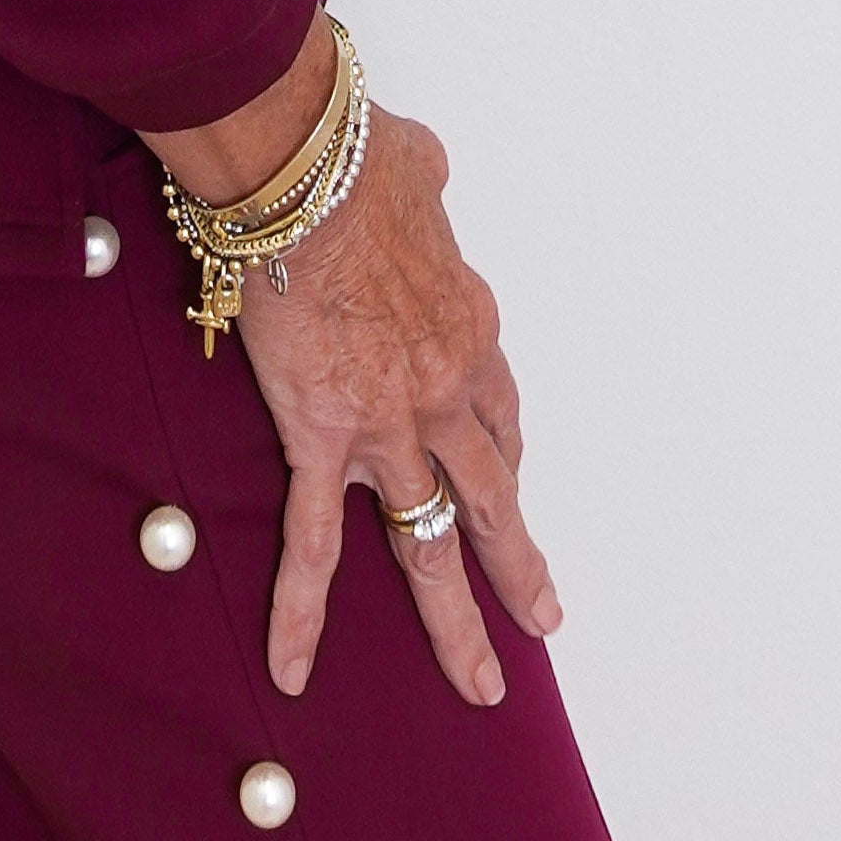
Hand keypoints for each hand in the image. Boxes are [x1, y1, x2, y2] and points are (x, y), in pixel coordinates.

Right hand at [234, 104, 558, 707]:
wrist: (311, 176)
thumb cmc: (358, 159)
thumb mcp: (418, 169)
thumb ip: (425, 188)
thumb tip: (418, 170)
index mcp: (469, 332)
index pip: (498, 416)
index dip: (501, 458)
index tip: (502, 482)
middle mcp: (445, 392)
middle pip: (493, 498)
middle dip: (519, 564)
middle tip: (543, 617)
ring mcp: (389, 428)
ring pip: (431, 543)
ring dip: (455, 619)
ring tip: (480, 681)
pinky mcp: (323, 440)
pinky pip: (314, 544)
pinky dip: (303, 613)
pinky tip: (297, 670)